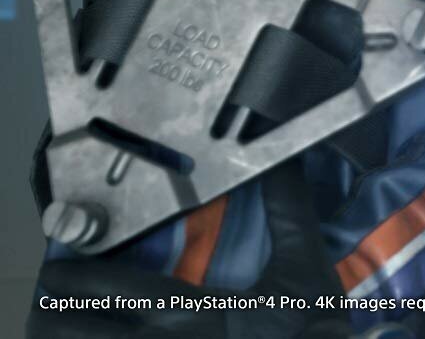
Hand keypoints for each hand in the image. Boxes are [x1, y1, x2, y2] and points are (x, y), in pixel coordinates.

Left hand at [30, 161, 350, 338]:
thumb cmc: (314, 330)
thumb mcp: (307, 268)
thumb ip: (289, 212)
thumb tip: (281, 162)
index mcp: (193, 314)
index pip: (117, 290)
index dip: (80, 278)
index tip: (61, 267)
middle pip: (82, 335)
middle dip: (58, 315)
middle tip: (52, 300)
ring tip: (64, 327)